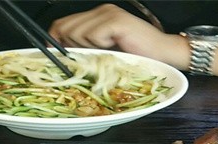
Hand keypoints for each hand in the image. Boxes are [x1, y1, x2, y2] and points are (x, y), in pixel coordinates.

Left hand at [48, 3, 185, 63]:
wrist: (164, 55)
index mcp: (96, 18)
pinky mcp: (115, 20)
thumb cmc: (137, 58)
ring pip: (77, 33)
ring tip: (107, 52)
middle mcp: (100, 11)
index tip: (53, 55)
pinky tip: (114, 47)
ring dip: (88, 48)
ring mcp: (108, 14)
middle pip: (65, 27)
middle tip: (87, 58)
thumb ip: (84, 51)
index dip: (54, 39)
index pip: (62, 24)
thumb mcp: (103, 55)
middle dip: (69, 47)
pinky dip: (100, 46)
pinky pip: (93, 36)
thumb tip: (61, 57)